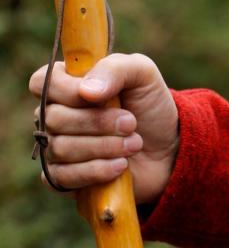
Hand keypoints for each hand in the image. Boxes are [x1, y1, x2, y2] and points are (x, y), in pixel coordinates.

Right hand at [29, 53, 179, 204]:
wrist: (168, 148)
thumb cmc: (150, 105)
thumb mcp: (143, 74)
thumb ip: (115, 69)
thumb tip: (86, 91)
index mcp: (68, 84)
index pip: (42, 82)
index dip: (67, 90)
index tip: (101, 97)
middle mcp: (55, 115)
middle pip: (53, 118)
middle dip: (98, 122)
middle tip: (131, 123)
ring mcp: (56, 147)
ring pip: (59, 148)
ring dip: (104, 147)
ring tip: (134, 144)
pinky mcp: (64, 178)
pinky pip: (60, 178)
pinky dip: (95, 171)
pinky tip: (121, 165)